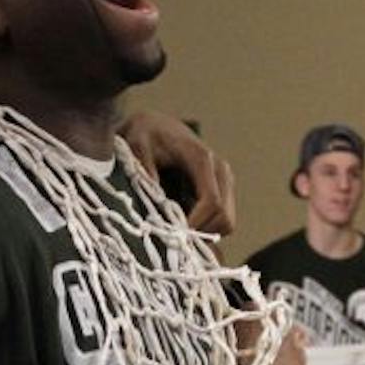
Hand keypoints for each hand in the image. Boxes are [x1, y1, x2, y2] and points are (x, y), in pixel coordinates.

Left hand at [119, 112, 237, 234]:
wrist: (158, 125)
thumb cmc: (147, 134)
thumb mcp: (137, 144)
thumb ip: (144, 167)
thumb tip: (154, 197)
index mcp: (202, 159)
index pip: (212, 201)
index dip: (196, 225)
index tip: (175, 237)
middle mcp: (220, 170)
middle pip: (225, 217)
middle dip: (201, 234)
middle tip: (173, 240)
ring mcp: (225, 181)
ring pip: (227, 222)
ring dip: (204, 233)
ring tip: (176, 231)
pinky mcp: (223, 190)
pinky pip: (223, 220)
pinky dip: (206, 229)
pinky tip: (183, 225)